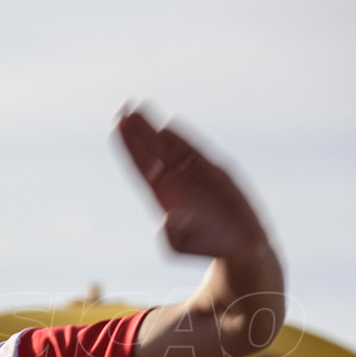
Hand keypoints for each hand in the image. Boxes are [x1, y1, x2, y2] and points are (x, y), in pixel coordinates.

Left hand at [116, 106, 267, 260]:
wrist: (239, 246)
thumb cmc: (205, 246)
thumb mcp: (180, 246)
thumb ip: (170, 236)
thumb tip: (167, 218)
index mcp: (161, 196)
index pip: (140, 167)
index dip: (128, 148)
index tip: (116, 128)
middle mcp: (175, 181)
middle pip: (150, 151)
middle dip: (136, 131)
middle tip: (122, 110)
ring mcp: (194, 174)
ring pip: (169, 146)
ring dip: (153, 129)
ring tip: (138, 110)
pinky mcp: (214, 171)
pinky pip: (194, 151)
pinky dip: (181, 139)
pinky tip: (167, 128)